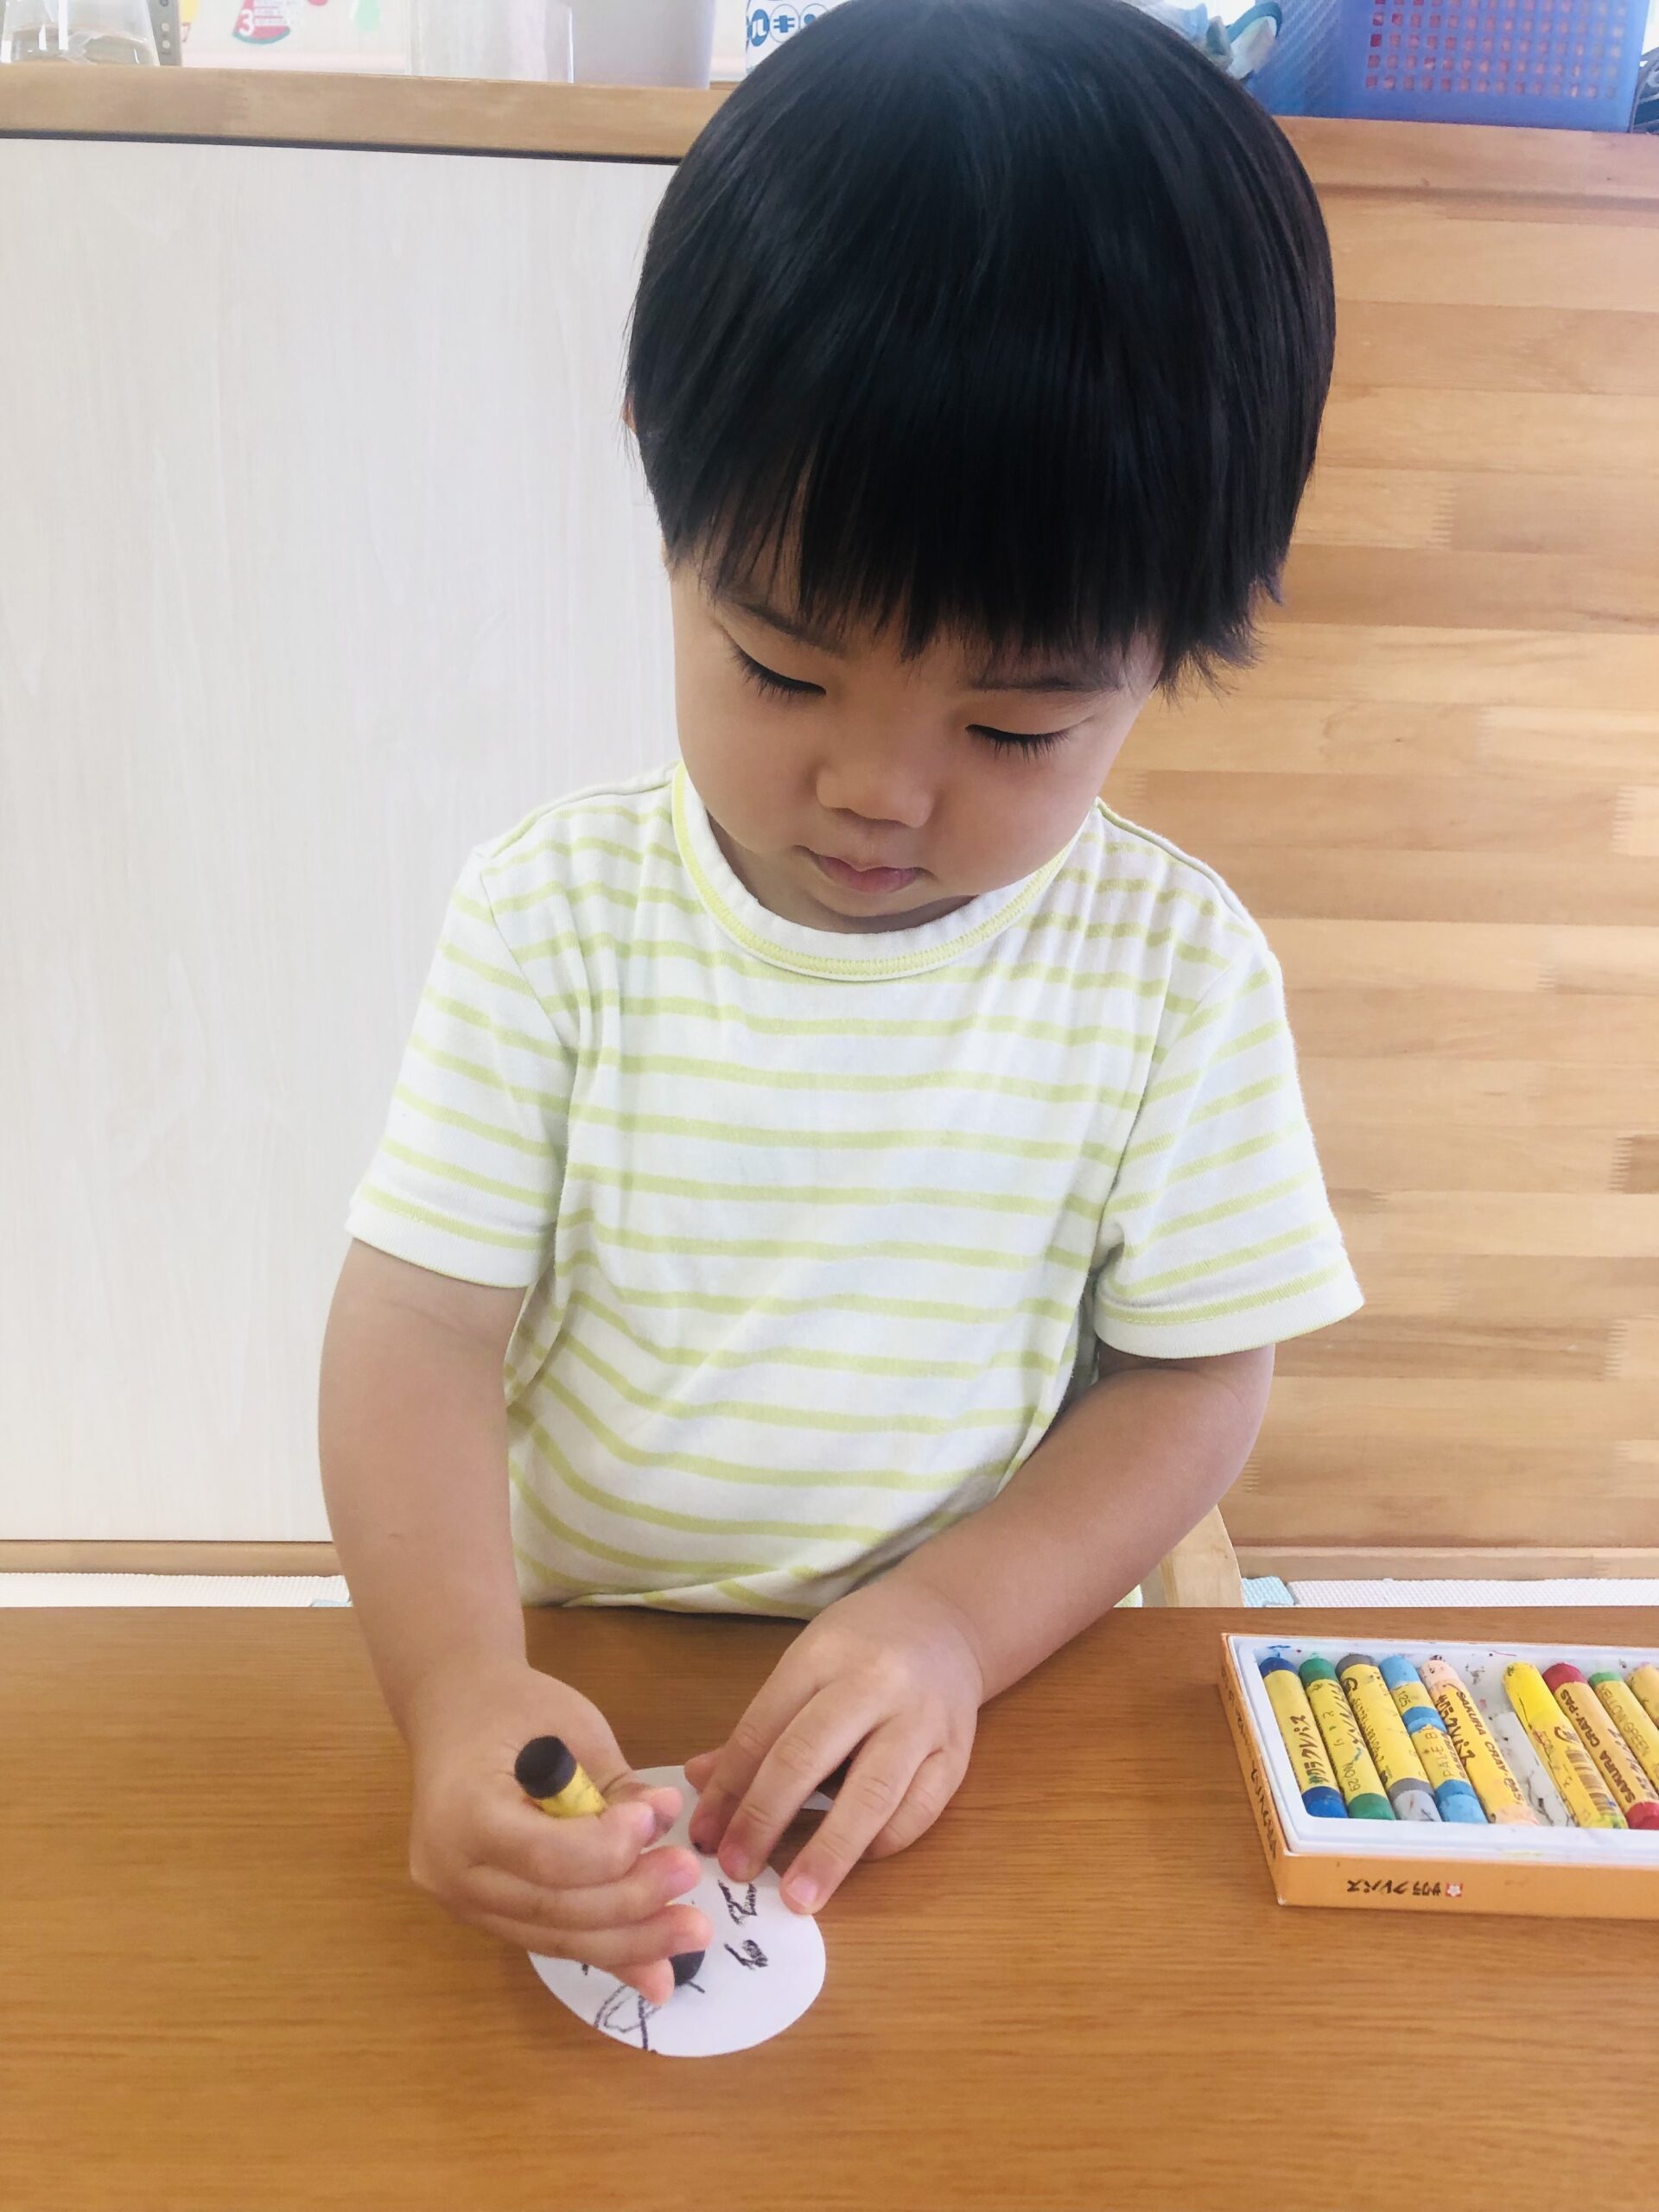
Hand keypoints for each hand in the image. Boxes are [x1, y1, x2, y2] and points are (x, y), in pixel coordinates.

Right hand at [404, 1655, 712, 2005]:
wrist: (454, 1713)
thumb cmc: (514, 1706)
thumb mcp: (570, 1724)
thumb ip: (614, 1784)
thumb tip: (665, 1821)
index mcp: (462, 1809)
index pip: (543, 1855)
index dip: (609, 1850)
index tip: (659, 1819)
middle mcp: (450, 1870)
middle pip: (551, 1908)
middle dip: (632, 1903)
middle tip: (691, 1877)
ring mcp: (460, 1900)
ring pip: (553, 1937)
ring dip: (630, 1941)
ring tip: (691, 1932)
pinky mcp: (482, 1913)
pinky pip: (548, 1938)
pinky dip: (606, 1951)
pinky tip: (656, 1973)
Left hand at [686, 1578, 982, 1913]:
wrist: (946, 1622)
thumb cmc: (861, 1647)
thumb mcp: (805, 1666)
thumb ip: (759, 1728)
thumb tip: (699, 1780)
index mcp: (822, 1655)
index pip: (764, 1728)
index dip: (729, 1787)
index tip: (703, 1836)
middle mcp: (874, 1683)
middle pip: (808, 1756)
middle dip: (765, 1819)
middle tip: (737, 1869)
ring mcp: (921, 1719)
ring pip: (871, 1793)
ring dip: (829, 1852)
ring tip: (798, 1895)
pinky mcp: (956, 1752)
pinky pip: (918, 1811)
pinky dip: (882, 1844)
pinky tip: (853, 1863)